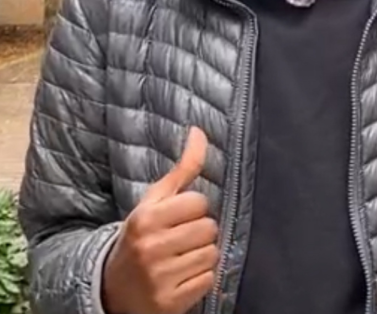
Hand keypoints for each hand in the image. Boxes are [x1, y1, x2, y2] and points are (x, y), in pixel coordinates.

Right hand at [102, 127, 218, 313]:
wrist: (112, 289)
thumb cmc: (141, 236)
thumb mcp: (155, 201)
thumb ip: (183, 168)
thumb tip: (200, 132)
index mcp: (145, 218)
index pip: (199, 203)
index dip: (194, 209)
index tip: (180, 217)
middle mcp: (151, 248)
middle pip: (208, 229)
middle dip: (200, 232)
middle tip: (181, 239)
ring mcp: (159, 278)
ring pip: (211, 255)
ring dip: (202, 256)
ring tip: (181, 258)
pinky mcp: (169, 304)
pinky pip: (208, 281)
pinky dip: (201, 279)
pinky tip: (182, 277)